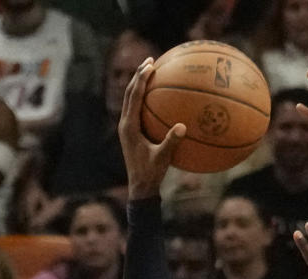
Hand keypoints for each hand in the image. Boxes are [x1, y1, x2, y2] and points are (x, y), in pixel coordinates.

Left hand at [119, 58, 186, 200]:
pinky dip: (143, 99)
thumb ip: (171, 142)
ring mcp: (126, 128)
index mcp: (129, 126)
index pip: (133, 96)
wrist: (139, 188)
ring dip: (138, 85)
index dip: (141, 79)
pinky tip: (156, 97)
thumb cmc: (150, 174)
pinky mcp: (131, 132)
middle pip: (128, 92)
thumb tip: (183, 127)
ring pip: (130, 100)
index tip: (150, 66)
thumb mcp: (162, 158)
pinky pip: (136, 110)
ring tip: (150, 72)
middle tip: (150, 61)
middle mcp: (124, 123)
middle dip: (138, 76)